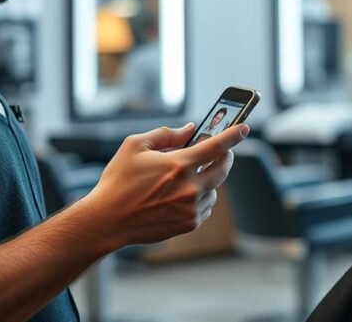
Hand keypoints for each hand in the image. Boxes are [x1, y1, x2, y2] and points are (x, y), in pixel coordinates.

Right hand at [82, 122, 249, 247]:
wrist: (107, 220)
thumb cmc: (118, 181)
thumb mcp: (135, 146)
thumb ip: (166, 134)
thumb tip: (189, 130)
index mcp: (178, 165)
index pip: (216, 146)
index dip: (233, 135)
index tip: (244, 128)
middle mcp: (190, 187)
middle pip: (223, 168)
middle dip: (225, 156)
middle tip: (219, 151)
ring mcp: (191, 208)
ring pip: (214, 188)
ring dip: (208, 179)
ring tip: (188, 177)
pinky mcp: (189, 224)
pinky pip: (206, 206)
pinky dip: (201, 197)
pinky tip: (183, 195)